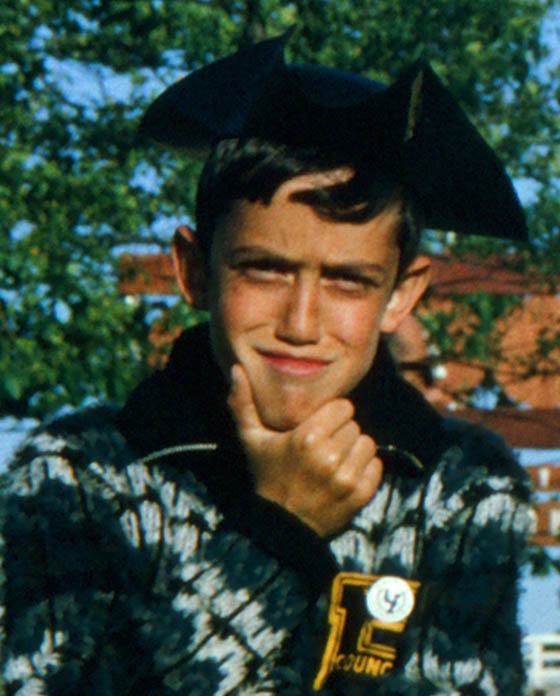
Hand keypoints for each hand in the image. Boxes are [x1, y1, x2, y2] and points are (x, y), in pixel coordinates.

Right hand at [228, 364, 382, 536]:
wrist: (280, 527)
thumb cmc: (267, 476)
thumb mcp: (251, 439)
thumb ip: (243, 403)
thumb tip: (236, 369)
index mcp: (306, 437)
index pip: (343, 408)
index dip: (332, 417)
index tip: (319, 428)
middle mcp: (329, 456)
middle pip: (354, 425)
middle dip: (341, 434)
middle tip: (324, 447)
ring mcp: (347, 477)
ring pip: (367, 443)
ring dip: (354, 450)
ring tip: (335, 461)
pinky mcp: (360, 495)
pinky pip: (376, 466)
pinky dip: (366, 469)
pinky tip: (345, 475)